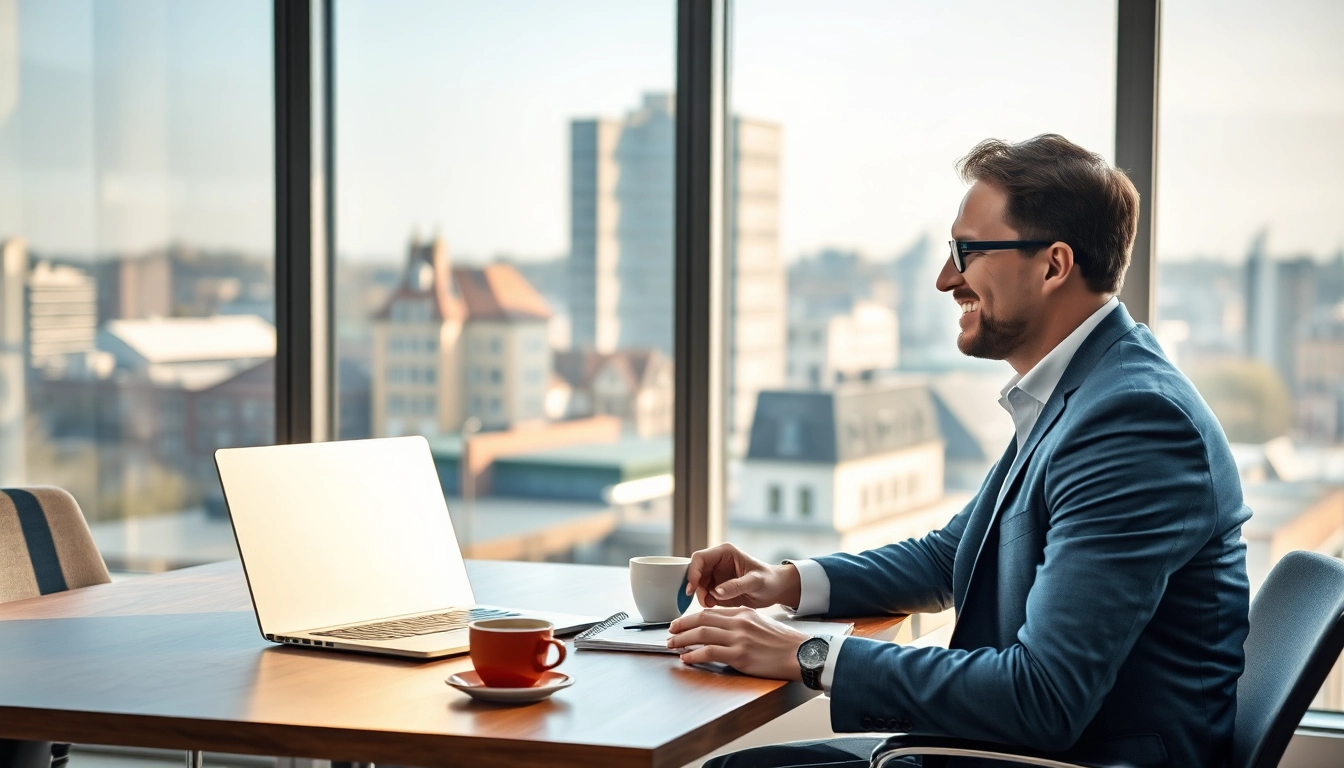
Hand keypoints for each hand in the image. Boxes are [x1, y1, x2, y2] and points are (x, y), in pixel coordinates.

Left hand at [667, 606, 809, 679]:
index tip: (681, 624)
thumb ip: (741, 623)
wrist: (801, 653)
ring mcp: (739, 638)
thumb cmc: (782, 643)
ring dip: (682, 640)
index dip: (691, 618)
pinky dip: (694, 655)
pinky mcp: (740, 655)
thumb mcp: (760, 624)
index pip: (711, 612)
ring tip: (672, 645)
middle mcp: (739, 622)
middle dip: (681, 626)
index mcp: (743, 613)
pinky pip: (709, 653)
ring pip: (701, 634)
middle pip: (702, 619)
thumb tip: (721, 630)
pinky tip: (686, 659)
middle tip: (670, 632)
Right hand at [685, 543, 801, 608]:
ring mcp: (716, 576)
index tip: (692, 588)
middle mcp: (717, 563)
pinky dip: (706, 601)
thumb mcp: (755, 581)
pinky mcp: (718, 588)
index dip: (692, 572)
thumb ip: (736, 586)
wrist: (776, 590)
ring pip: (698, 585)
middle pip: (695, 572)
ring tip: (712, 604)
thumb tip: (717, 592)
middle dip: (696, 587)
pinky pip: (705, 594)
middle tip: (704, 601)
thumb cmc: (769, 579)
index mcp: (724, 553)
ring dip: (701, 596)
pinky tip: (714, 605)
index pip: (699, 558)